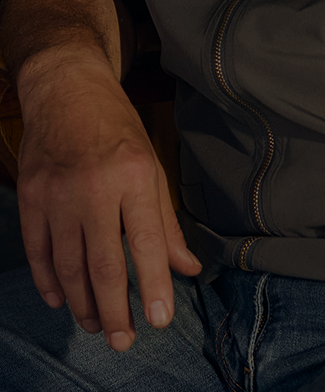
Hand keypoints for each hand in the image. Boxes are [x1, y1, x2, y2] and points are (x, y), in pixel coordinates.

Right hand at [15, 49, 200, 350]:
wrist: (67, 89)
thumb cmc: (116, 128)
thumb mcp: (151, 164)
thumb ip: (165, 222)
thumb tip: (187, 268)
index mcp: (133, 175)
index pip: (146, 242)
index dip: (153, 285)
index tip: (159, 320)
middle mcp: (94, 187)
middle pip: (103, 264)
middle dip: (115, 310)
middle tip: (124, 341)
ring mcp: (58, 193)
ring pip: (69, 266)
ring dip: (83, 303)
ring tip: (98, 324)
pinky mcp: (31, 196)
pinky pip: (39, 252)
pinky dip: (50, 281)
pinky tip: (62, 299)